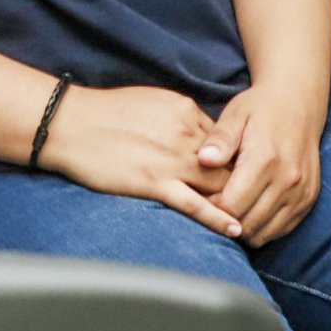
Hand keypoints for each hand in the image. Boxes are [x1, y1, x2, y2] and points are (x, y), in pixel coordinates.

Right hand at [36, 85, 238, 238]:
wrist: (71, 123)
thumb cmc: (104, 111)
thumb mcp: (150, 101)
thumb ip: (177, 116)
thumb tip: (193, 132)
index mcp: (184, 111)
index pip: (223, 139)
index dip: (234, 159)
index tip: (244, 172)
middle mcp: (185, 134)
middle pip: (227, 162)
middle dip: (243, 181)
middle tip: (259, 198)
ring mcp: (172, 160)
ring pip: (217, 183)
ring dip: (236, 201)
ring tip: (254, 219)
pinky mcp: (155, 182)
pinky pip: (194, 204)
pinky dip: (217, 218)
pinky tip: (234, 229)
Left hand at [194, 87, 326, 246]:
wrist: (299, 103)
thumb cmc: (259, 109)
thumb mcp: (235, 115)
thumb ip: (219, 139)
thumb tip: (204, 160)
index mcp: (265, 159)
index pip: (232, 205)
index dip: (212, 206)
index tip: (203, 195)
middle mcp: (287, 179)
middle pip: (246, 223)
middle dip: (225, 219)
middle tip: (213, 204)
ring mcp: (301, 192)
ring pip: (264, 232)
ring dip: (243, 227)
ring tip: (232, 207)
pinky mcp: (309, 199)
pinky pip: (281, 230)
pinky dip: (263, 227)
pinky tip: (251, 209)